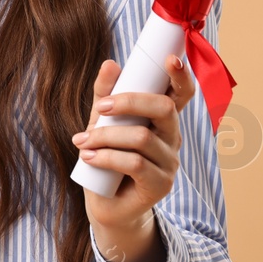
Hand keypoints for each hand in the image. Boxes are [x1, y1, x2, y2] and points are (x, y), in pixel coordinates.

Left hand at [74, 54, 197, 238]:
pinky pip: (136, 163)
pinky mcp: (161, 185)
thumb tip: (110, 64)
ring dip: (106, 136)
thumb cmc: (106, 158)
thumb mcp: (101, 123)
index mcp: (162, 119)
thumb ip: (105, 95)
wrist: (104, 202)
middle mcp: (172, 138)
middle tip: (101, 108)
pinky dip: (107, 157)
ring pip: (143, 138)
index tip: (170, 59)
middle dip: (129, 102)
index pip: (181, 94)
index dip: (181, 77)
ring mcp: (170, 162)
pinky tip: (88, 157)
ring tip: (82, 141)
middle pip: (164, 109)